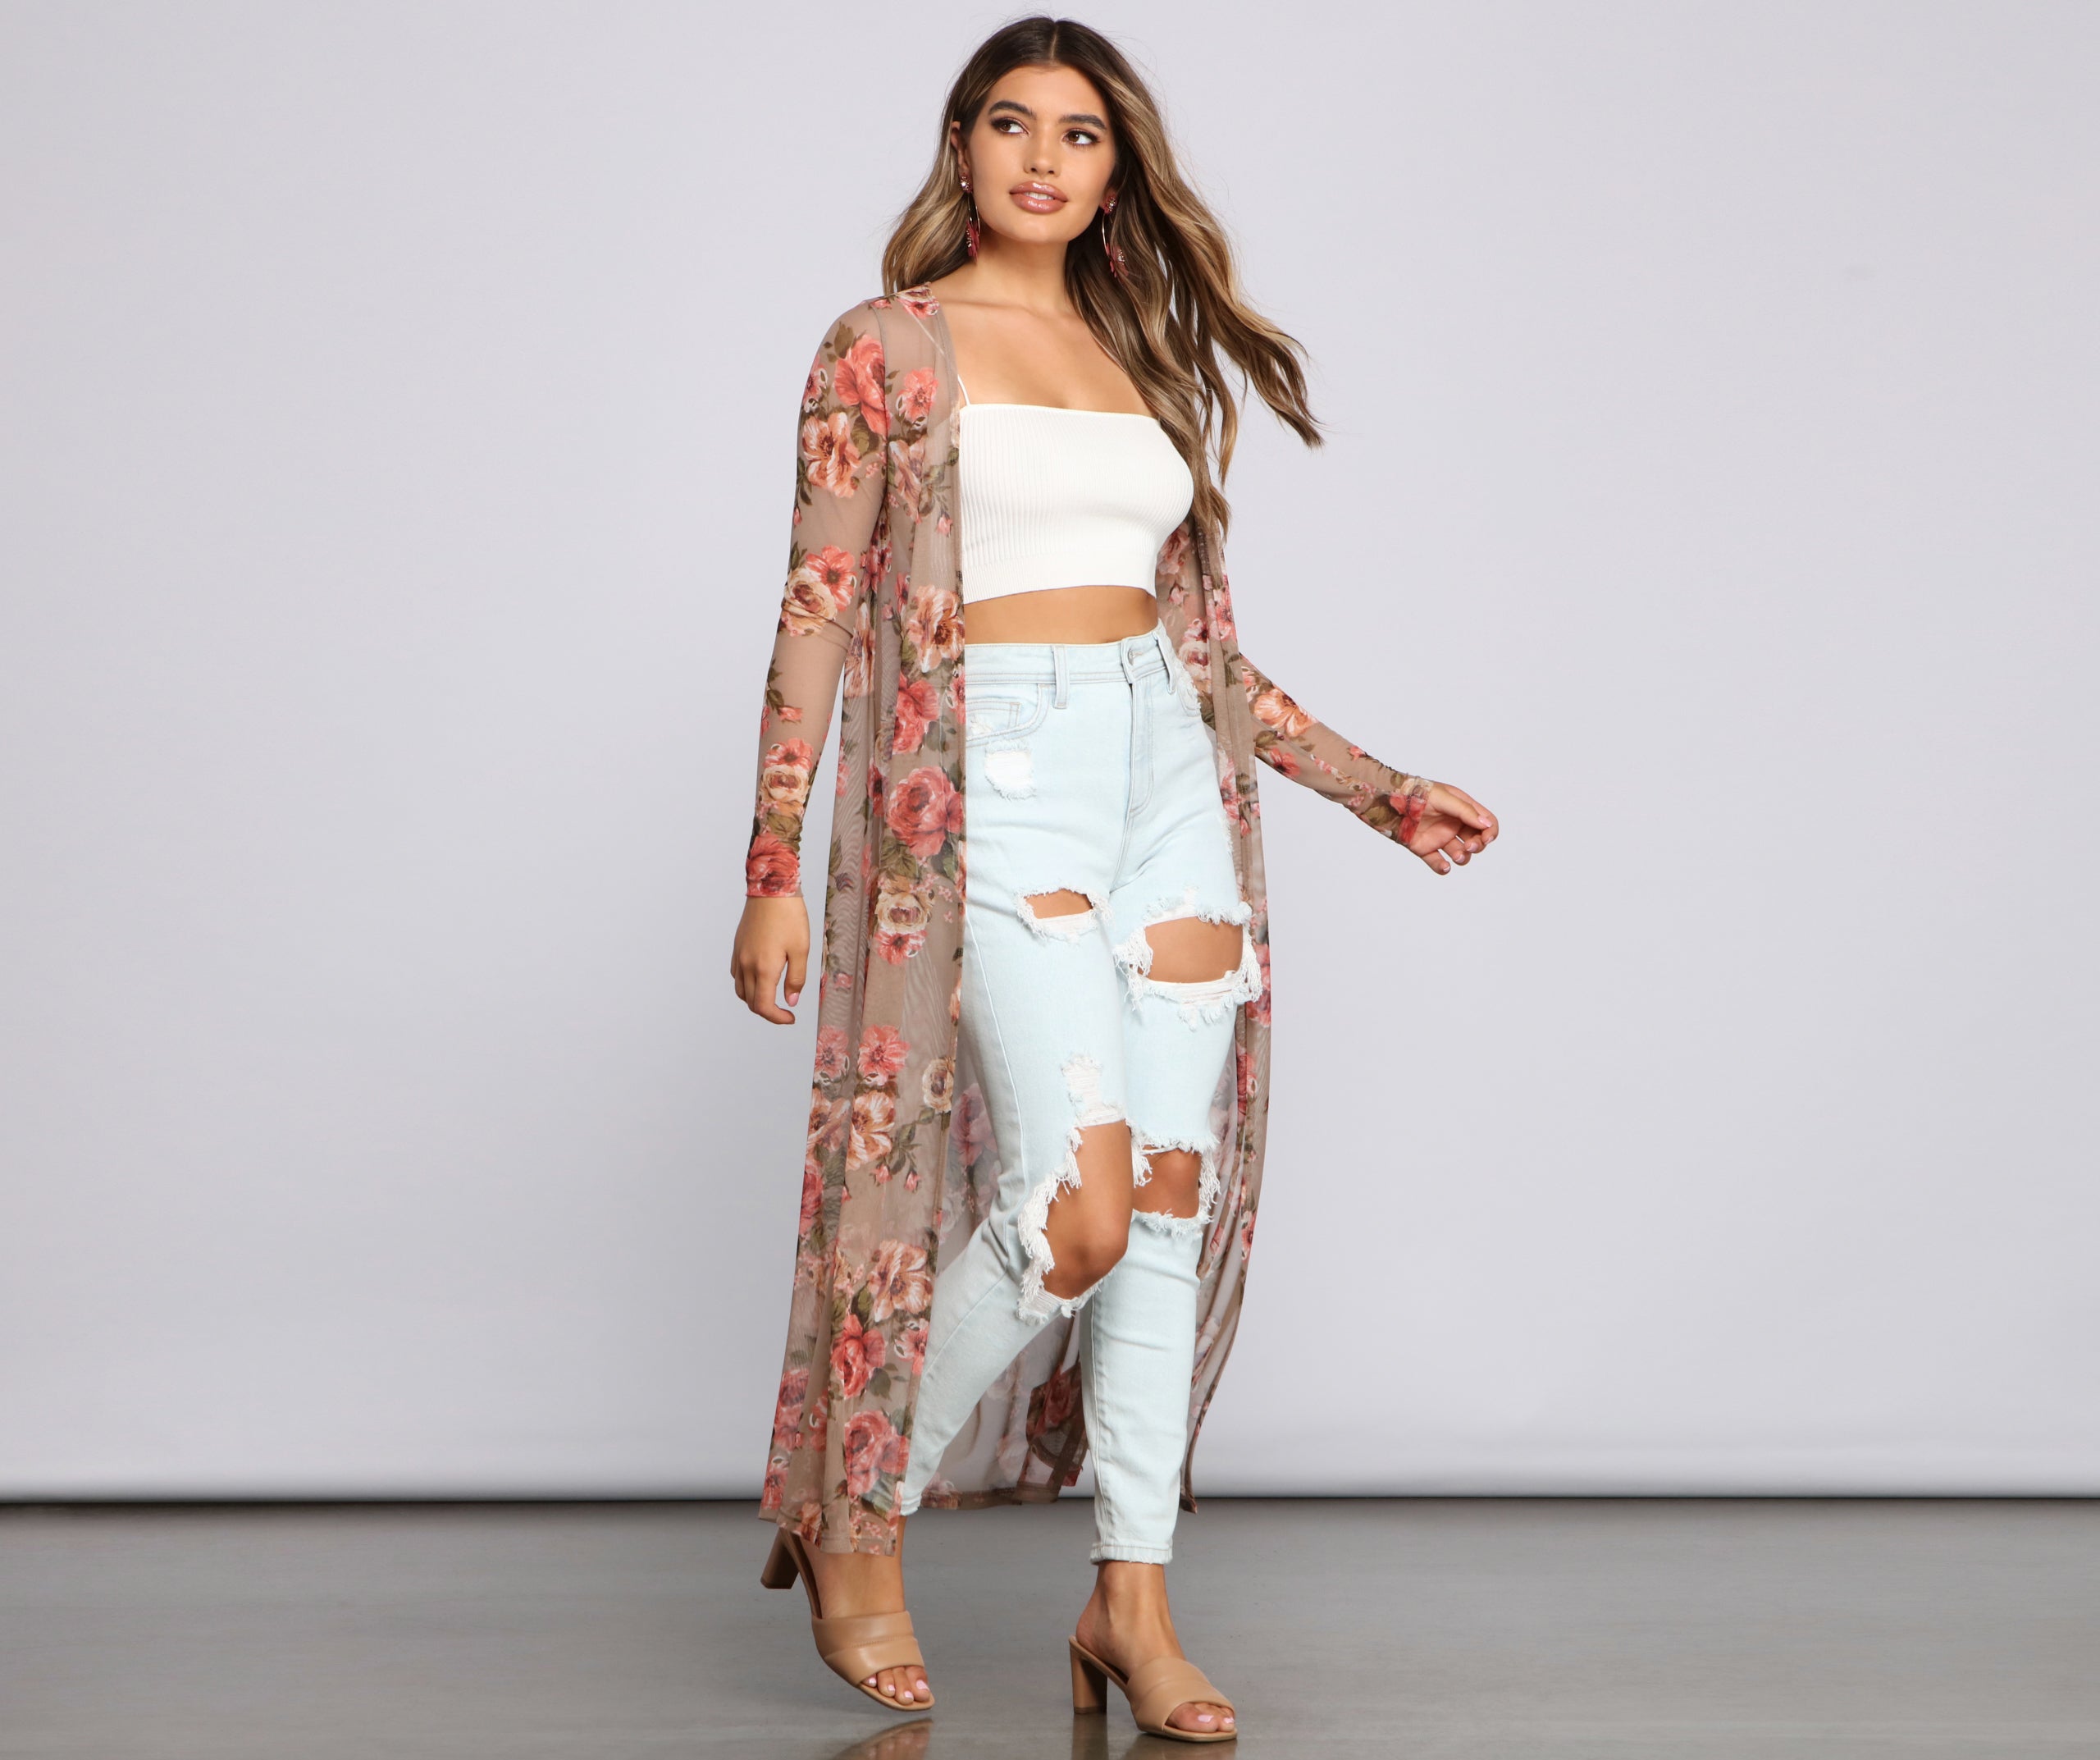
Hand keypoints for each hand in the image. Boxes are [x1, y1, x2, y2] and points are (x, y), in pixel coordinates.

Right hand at [731, 895, 810, 1023]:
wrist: (771, 888)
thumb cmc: (790, 917)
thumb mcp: (801, 949)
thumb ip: (796, 979)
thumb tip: (790, 1001)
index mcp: (764, 969)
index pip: (763, 1007)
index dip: (777, 1019)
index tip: (791, 1018)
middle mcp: (747, 965)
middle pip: (751, 1002)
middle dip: (767, 1011)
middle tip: (785, 1010)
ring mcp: (739, 955)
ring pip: (740, 990)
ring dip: (754, 1000)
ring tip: (772, 997)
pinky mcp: (737, 947)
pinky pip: (736, 975)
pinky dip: (746, 984)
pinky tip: (760, 978)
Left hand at [1405, 782, 1497, 874]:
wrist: (1388, 801)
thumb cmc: (1417, 792)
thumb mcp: (1444, 798)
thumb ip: (1465, 811)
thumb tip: (1487, 824)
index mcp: (1462, 809)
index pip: (1486, 822)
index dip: (1490, 831)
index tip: (1487, 838)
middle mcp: (1454, 824)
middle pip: (1477, 840)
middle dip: (1477, 846)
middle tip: (1469, 846)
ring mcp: (1440, 837)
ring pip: (1460, 854)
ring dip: (1463, 858)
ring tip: (1456, 856)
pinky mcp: (1425, 848)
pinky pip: (1438, 862)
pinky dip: (1443, 868)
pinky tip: (1444, 866)